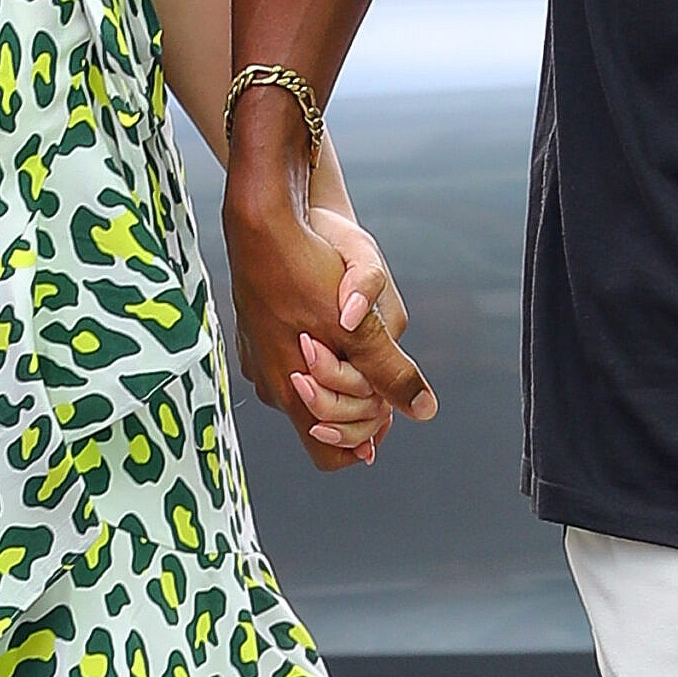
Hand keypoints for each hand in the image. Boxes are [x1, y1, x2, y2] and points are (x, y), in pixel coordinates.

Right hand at [225, 189, 434, 471]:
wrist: (261, 222)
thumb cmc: (305, 271)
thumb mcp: (358, 326)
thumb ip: (389, 372)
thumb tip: (424, 410)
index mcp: (291, 392)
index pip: (329, 454)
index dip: (362, 441)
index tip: (385, 409)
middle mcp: (269, 384)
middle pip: (321, 420)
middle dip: (353, 399)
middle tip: (374, 362)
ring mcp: (256, 359)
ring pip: (306, 385)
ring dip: (335, 370)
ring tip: (351, 333)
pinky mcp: (253, 336)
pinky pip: (290, 358)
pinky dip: (314, 349)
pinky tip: (327, 319)